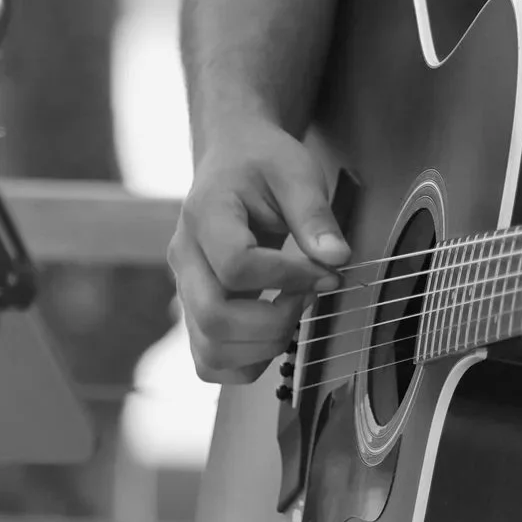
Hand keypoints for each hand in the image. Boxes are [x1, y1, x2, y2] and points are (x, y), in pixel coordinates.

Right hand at [169, 117, 351, 383]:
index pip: (236, 265)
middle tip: (310, 296)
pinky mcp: (194, 311)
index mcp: (205, 215)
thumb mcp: (296, 171)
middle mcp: (185, 257)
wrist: (232, 158)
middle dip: (275, 321)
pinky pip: (209, 361)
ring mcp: (185, 289)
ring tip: (294, 311)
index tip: (326, 271)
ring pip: (209, 350)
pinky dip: (246, 362)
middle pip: (214, 317)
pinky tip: (274, 330)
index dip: (287, 277)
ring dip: (263, 346)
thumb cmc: (263, 163)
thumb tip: (336, 259)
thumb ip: (314, 214)